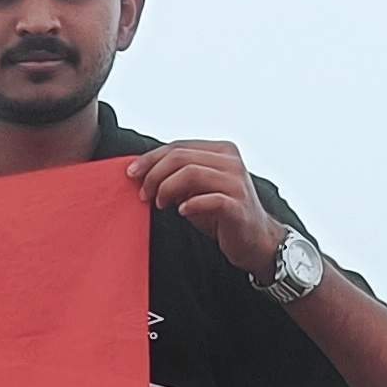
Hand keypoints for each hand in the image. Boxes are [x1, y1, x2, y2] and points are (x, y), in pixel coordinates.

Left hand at [129, 139, 286, 283]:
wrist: (255, 239)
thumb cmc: (223, 213)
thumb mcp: (197, 189)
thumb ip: (177, 177)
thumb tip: (144, 173)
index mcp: (221, 151)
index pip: (178, 146)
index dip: (151, 158)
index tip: (132, 174)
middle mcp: (231, 161)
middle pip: (181, 157)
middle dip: (155, 174)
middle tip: (144, 193)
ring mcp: (236, 182)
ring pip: (192, 173)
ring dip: (167, 188)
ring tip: (160, 204)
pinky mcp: (238, 205)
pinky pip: (210, 199)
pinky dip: (190, 205)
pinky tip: (181, 211)